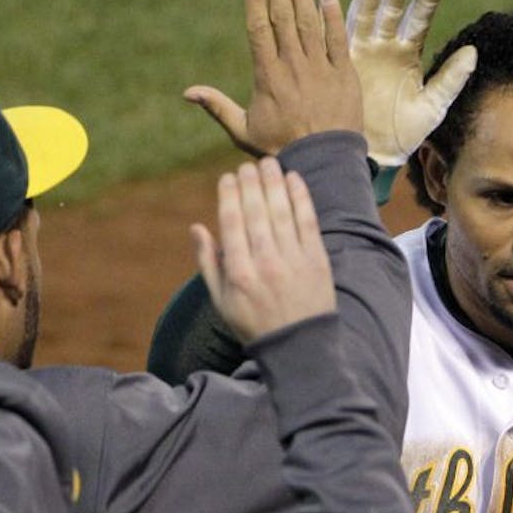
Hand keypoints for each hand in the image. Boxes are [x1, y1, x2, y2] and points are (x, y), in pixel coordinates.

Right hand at [185, 0, 361, 155]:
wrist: (323, 163)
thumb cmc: (280, 149)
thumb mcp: (243, 131)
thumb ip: (217, 107)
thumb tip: (187, 92)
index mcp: (267, 77)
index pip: (259, 30)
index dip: (255, 0)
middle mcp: (293, 67)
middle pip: (284, 17)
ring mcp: (320, 68)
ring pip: (309, 22)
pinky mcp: (344, 74)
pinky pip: (337, 39)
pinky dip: (331, 15)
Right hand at [191, 156, 334, 342]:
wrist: (299, 347)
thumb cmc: (255, 324)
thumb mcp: (222, 301)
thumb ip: (208, 263)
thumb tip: (196, 228)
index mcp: (238, 273)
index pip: (231, 222)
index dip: (229, 194)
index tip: (228, 177)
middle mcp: (265, 263)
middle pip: (256, 212)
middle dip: (250, 183)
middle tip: (247, 166)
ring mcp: (293, 261)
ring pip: (281, 212)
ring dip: (274, 183)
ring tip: (269, 164)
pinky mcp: (317, 260)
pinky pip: (308, 221)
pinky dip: (300, 198)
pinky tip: (294, 179)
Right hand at [347, 0, 476, 165]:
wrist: (376, 154)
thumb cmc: (405, 132)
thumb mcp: (432, 106)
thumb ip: (451, 79)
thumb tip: (472, 51)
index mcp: (408, 54)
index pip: (419, 20)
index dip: (427, 2)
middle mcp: (385, 47)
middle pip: (393, 9)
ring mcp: (362, 52)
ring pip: (366, 14)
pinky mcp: (342, 64)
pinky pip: (338, 36)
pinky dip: (336, 16)